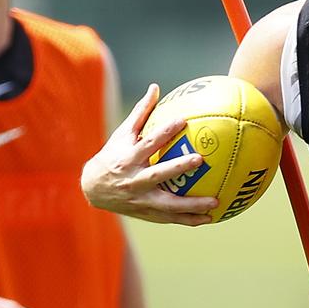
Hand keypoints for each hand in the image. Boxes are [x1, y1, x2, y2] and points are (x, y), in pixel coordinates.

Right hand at [81, 84, 218, 225]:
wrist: (93, 189)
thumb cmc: (112, 156)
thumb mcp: (123, 135)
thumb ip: (141, 113)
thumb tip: (156, 87)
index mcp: (128, 158)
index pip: (147, 143)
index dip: (164, 132)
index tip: (182, 121)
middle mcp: (134, 180)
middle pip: (157, 175)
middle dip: (178, 167)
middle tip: (200, 160)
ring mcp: (140, 200)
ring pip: (167, 204)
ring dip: (191, 205)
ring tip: (215, 202)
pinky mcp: (146, 213)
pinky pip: (170, 218)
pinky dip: (189, 219)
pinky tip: (210, 218)